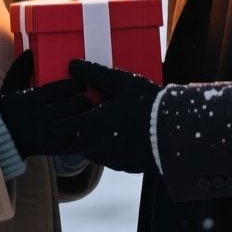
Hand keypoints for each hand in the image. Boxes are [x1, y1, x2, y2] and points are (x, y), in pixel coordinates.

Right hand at [0, 51, 93, 157]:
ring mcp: (49, 132)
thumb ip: (20, 69)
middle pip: (74, 104)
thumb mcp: (10, 87)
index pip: (63, 88)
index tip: (81, 81)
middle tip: (89, 96)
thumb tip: (29, 52)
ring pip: (77, 121)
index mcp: (33, 98)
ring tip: (92, 111)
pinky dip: (82, 134)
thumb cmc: (6, 110)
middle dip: (85, 98)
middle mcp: (43, 115)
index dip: (76, 84)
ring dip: (86, 115)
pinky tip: (86, 129)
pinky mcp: (53, 148)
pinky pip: (74, 140)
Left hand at [52, 59, 159, 173]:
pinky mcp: (125, 167)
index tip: (57, 119)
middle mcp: (95, 146)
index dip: (58, 122)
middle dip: (75, 134)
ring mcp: (111, 159)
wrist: (174, 135)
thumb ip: (94, 74)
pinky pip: (111, 158)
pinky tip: (122, 138)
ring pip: (93, 152)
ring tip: (104, 128)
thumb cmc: (146, 104)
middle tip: (82, 122)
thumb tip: (72, 65)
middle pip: (75, 143)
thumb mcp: (121, 83)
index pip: (61, 127)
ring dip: (93, 142)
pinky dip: (111, 149)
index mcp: (90, 125)